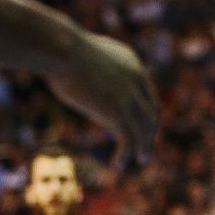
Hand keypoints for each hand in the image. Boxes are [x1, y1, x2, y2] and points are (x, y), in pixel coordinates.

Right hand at [48, 32, 159, 162]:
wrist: (62, 50)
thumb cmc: (63, 50)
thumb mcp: (87, 55)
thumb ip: (95, 67)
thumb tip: (84, 75)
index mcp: (132, 64)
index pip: (149, 95)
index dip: (148, 114)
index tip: (144, 128)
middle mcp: (137, 80)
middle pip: (151, 114)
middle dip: (149, 134)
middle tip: (144, 149)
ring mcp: (129, 96)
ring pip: (144, 130)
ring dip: (142, 148)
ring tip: (138, 161)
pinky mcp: (117, 112)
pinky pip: (128, 139)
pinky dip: (125, 154)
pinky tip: (117, 164)